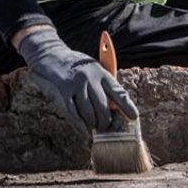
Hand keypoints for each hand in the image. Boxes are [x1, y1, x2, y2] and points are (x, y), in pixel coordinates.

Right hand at [16, 27, 139, 131]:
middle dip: (105, 121)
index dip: (127, 106)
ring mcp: (76, 85)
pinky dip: (79, 125)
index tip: (134, 117)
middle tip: (105, 127)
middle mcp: (90, 78)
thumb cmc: (79, 67)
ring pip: (88, 113)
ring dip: (92, 124)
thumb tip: (117, 110)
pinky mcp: (63, 92)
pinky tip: (83, 130)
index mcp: (102, 72)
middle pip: (102, 106)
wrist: (53, 56)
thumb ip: (105, 87)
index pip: (118, 91)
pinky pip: (73, 114)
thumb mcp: (96, 70)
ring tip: (94, 126)